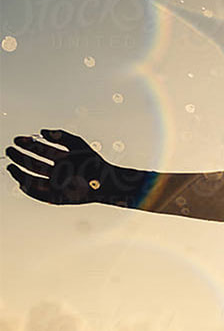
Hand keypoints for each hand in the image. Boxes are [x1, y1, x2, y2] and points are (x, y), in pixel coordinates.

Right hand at [6, 129, 142, 205]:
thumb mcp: (78, 145)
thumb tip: (41, 131)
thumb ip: (61, 136)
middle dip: (20, 157)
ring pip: (32, 179)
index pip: (39, 150)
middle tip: (10, 150)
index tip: (16, 139)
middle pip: (33, 164)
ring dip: (20, 173)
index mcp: (60, 159)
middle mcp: (56, 171)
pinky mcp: (57, 198)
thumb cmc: (94, 163)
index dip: (27, 144)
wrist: (107, 182)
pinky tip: (21, 182)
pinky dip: (29, 190)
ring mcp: (56, 185)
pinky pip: (39, 195)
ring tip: (10, 166)